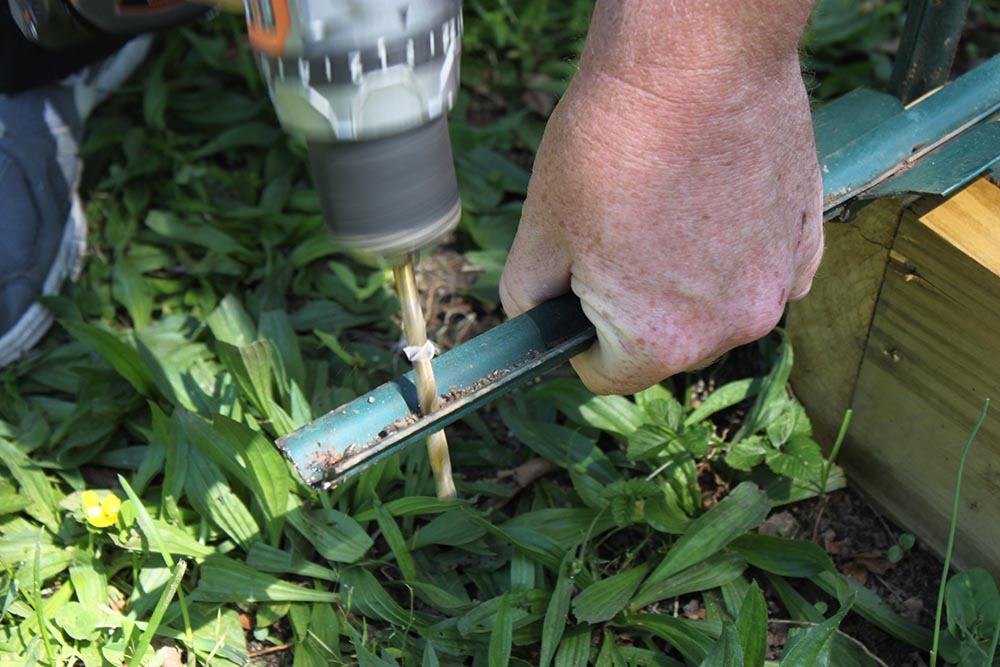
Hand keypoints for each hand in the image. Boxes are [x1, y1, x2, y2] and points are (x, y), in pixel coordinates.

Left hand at [499, 1, 821, 394]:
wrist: (695, 60)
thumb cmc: (614, 139)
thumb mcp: (540, 227)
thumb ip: (530, 297)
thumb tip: (537, 317)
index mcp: (661, 340)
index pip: (604, 372)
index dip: (575, 335)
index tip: (573, 296)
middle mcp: (733, 327)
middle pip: (663, 343)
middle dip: (633, 306)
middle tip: (618, 233)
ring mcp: (779, 283)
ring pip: (714, 307)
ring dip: (686, 278)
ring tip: (665, 207)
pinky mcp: (808, 239)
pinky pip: (760, 271)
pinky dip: (735, 251)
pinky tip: (714, 202)